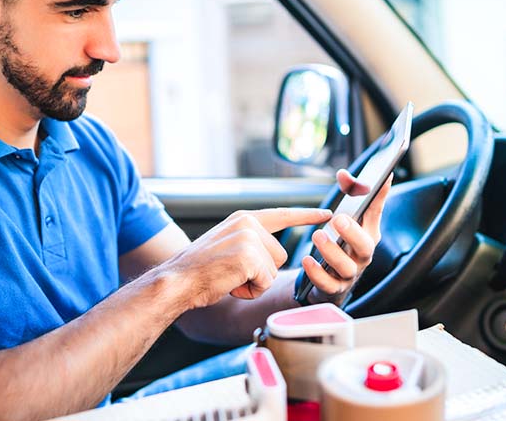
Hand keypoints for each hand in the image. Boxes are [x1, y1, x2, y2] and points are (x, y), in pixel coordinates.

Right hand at [163, 208, 331, 308]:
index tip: (328, 215)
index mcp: (243, 219)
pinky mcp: (249, 257)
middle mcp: (248, 224)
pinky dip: (250, 291)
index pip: (282, 214)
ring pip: (274, 270)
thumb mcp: (228, 245)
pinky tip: (231, 285)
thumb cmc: (200, 270)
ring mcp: (248, 239)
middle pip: (280, 255)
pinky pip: (265, 282)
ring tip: (230, 278)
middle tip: (233, 273)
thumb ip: (250, 242)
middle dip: (262, 272)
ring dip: (256, 282)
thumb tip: (275, 254)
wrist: (177, 280)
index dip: (307, 216)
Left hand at [301, 169, 392, 303]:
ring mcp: (350, 273)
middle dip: (353, 232)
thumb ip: (347, 194)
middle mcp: (362, 255)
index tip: (384, 176)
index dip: (380, 195)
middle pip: (365, 247)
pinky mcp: (334, 288)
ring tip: (317, 235)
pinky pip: (328, 284)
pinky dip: (317, 273)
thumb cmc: (340, 243)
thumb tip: (344, 174)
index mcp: (367, 234)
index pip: (376, 213)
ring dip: (332, 251)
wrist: (329, 279)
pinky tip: (308, 260)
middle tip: (339, 219)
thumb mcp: (344, 219)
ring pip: (346, 267)